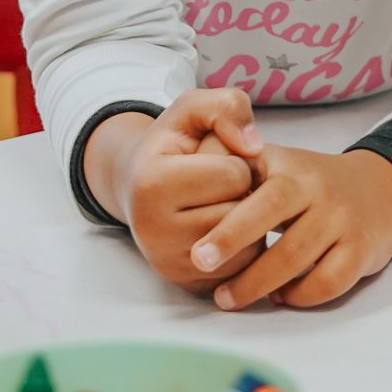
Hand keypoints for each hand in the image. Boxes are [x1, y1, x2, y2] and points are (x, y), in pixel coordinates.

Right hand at [87, 90, 267, 290]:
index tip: (217, 158)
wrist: (137, 187)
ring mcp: (167, 263)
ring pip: (245, 246)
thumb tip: (255, 146)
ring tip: (220, 203)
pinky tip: (223, 229)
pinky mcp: (184, 284)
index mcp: (151, 184)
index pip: (233, 175)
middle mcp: (153, 231)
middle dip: (242, 194)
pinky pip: (240, 271)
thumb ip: (227, 107)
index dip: (237, 161)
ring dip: (247, 223)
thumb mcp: (192, 109)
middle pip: (240, 213)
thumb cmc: (170, 146)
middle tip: (219, 183)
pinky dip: (242, 250)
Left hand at [188, 144, 391, 310]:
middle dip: (232, 239)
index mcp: (286, 166)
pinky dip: (299, 295)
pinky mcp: (361, 251)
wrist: (380, 190)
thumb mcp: (276, 163)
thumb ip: (235, 169)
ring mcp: (341, 219)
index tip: (193, 241)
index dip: (220, 210)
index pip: (249, 180)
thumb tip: (185, 185)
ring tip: (227, 297)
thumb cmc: (308, 183)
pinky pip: (327, 281)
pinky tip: (280, 297)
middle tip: (198, 262)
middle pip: (271, 211)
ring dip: (256, 282)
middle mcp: (315, 187)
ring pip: (295, 256)